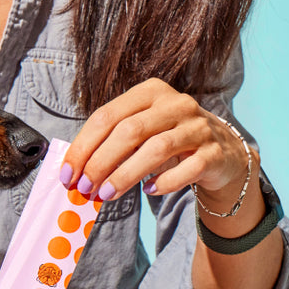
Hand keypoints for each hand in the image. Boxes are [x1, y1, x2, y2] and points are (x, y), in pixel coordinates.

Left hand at [60, 78, 250, 209]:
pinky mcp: (213, 152)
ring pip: (156, 149)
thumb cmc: (170, 143)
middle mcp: (175, 103)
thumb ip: (111, 145)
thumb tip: (75, 173)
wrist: (221, 154)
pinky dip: (163, 183)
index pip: (107, 116)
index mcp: (150, 92)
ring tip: (106, 195)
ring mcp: (197, 126)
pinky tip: (148, 191)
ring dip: (125, 175)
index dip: (83, 147)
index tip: (67, 175)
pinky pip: (186, 169)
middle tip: (84, 189)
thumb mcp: (141, 134)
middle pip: (129, 131)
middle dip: (100, 163)